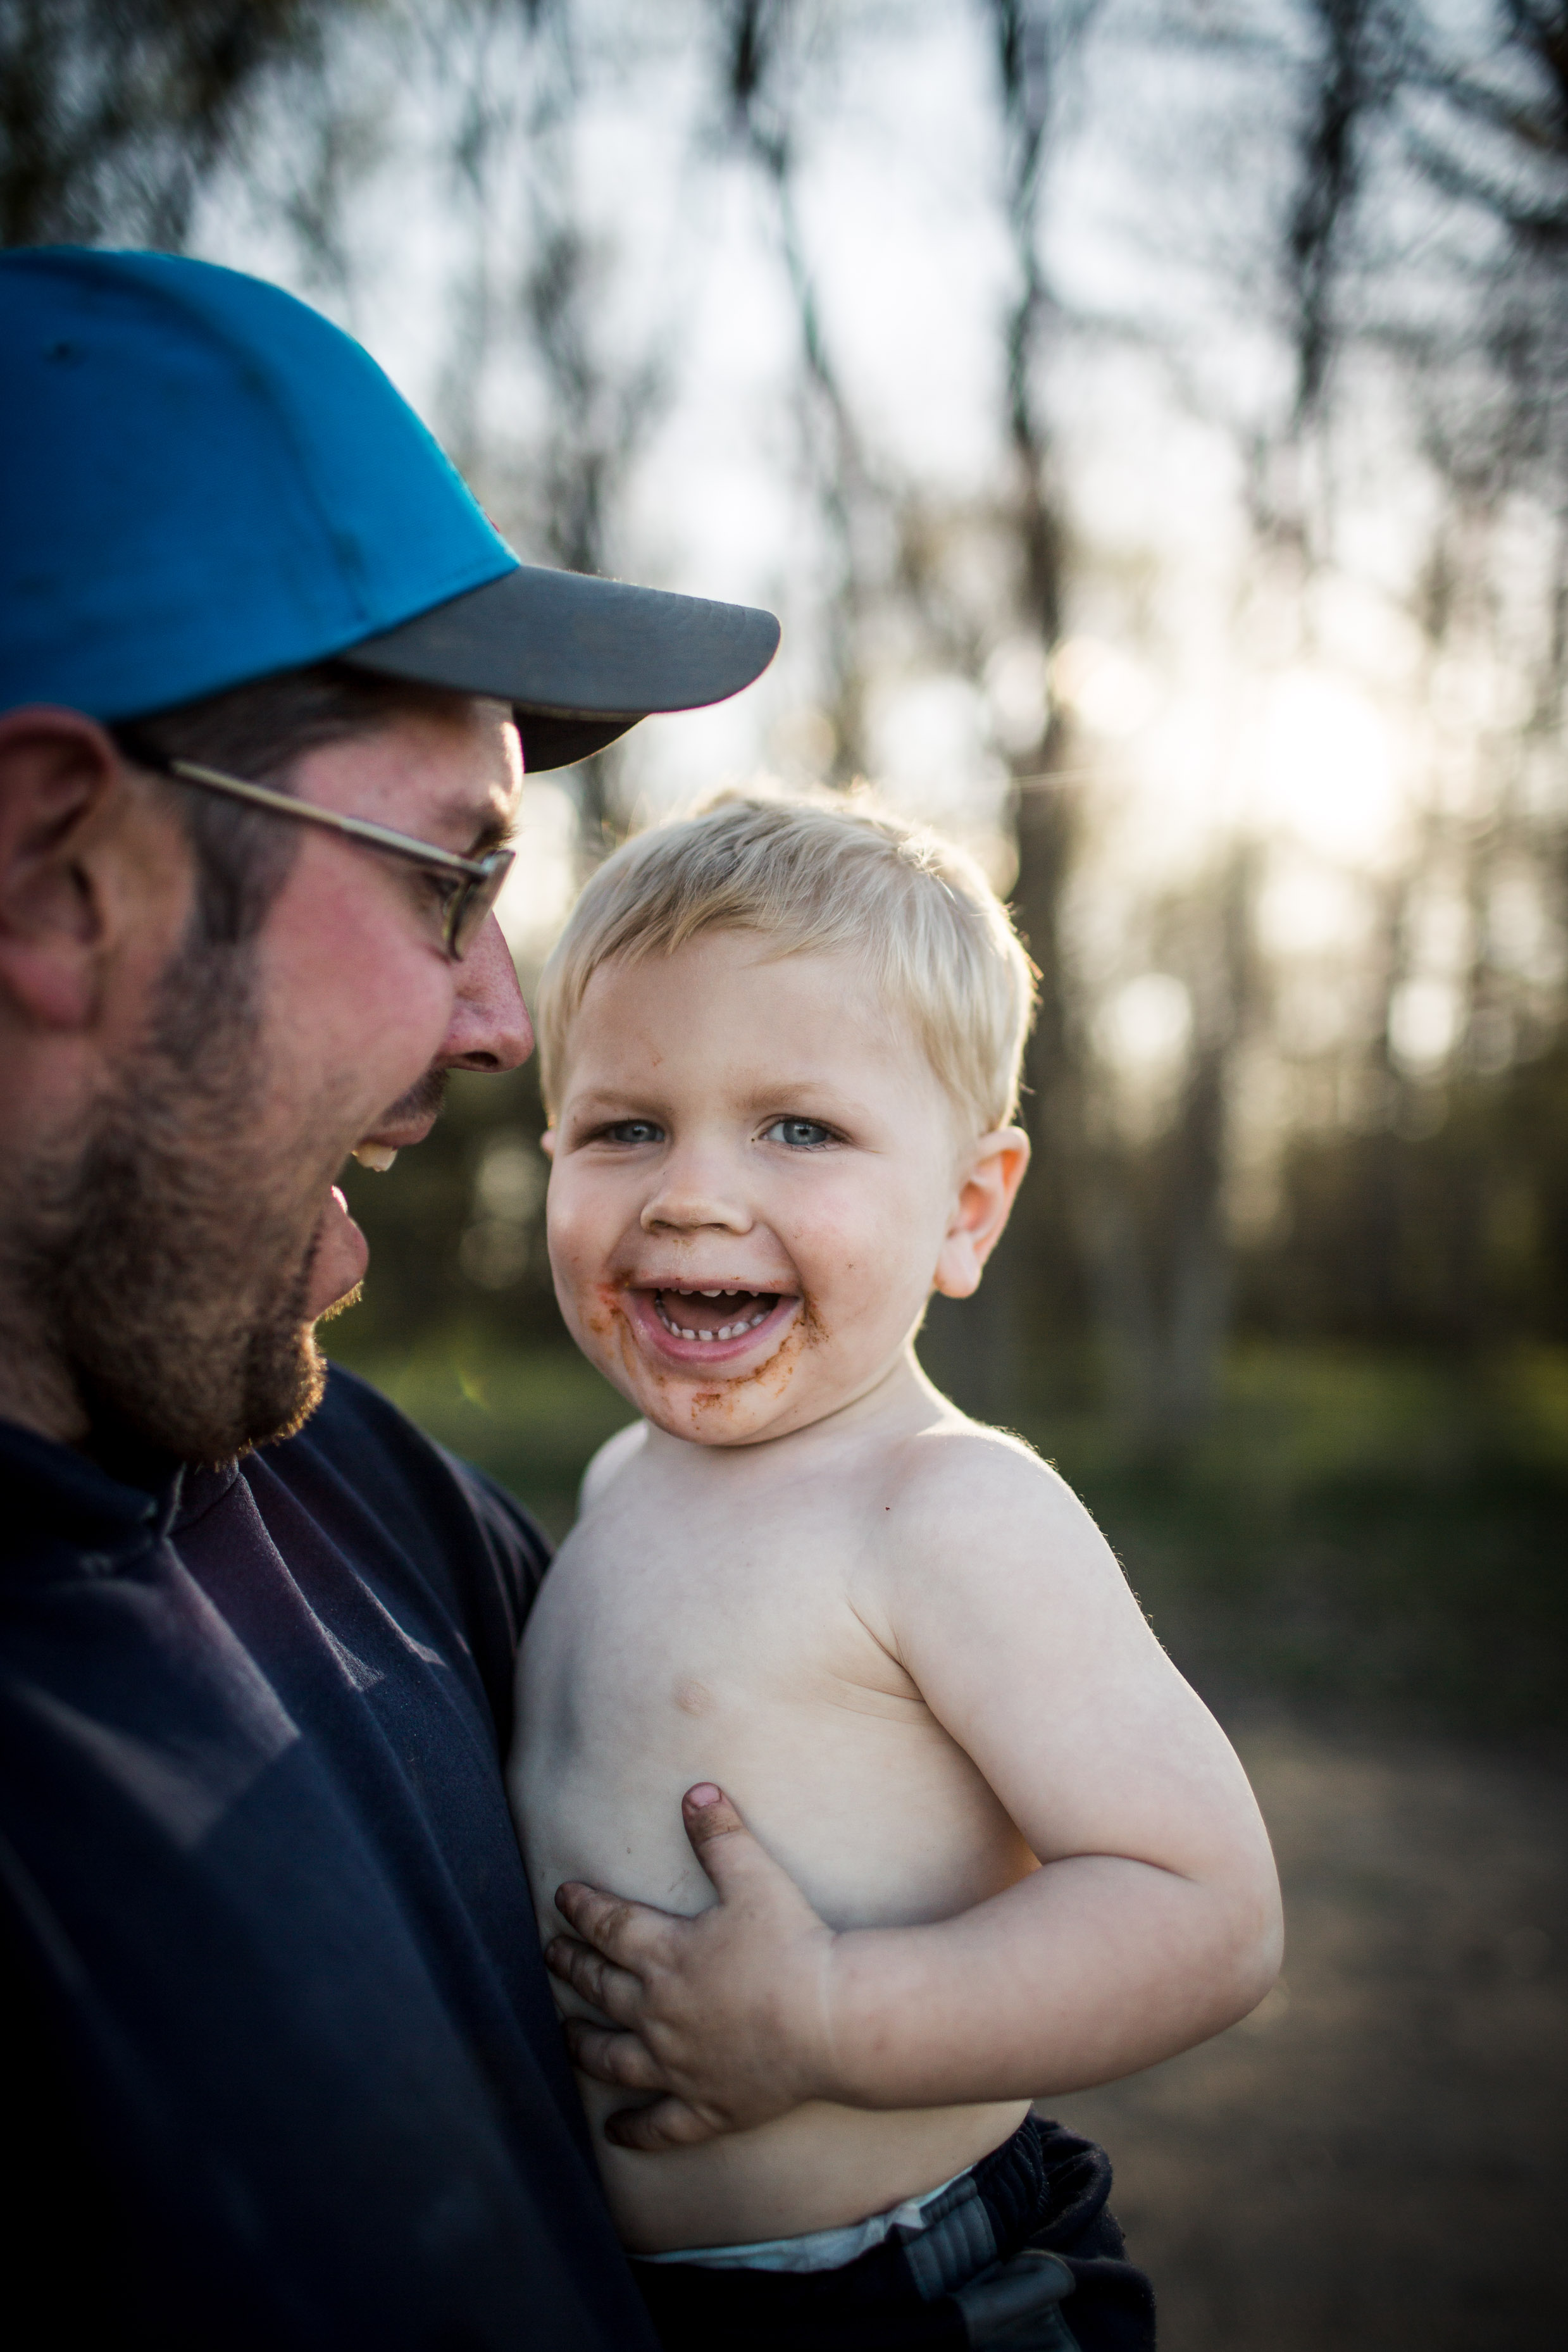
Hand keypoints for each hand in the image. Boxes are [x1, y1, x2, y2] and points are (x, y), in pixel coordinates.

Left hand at [546, 1784, 839, 2151]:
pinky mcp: (704, 2106)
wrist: (828, 2019)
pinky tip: (613, 2133)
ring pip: (612, 2059)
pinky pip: (658, 2126)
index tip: (561, 1898)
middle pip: (599, 1988)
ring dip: (582, 2046)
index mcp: (664, 1954)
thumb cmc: (793, 1945)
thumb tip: (695, 1790)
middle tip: (549, 1956)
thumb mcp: (755, 1877)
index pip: (608, 1925)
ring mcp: (676, 2065)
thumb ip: (720, 1835)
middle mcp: (657, 2012)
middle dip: (570, 1968)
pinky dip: (632, 2131)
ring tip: (563, 2038)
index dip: (582, 1908)